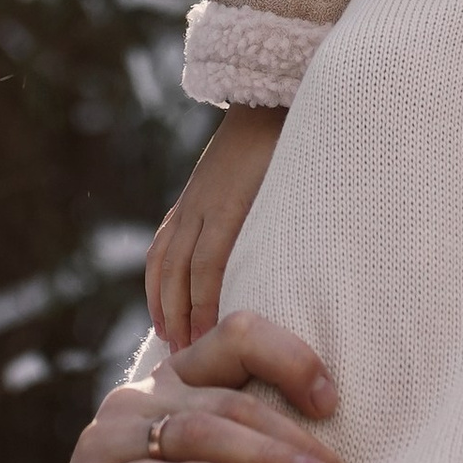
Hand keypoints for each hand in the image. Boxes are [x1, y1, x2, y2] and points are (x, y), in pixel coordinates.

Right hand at [0, 312, 347, 462]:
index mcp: (169, 388)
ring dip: (261, 457)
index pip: (234, 336)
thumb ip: (249, 456)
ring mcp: (103, 447)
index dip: (289, 355)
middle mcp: (134, 403)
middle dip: (291, 433)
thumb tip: (348, 458)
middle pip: (227, 397)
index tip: (335, 401)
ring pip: (195, 432)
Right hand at [146, 105, 286, 348]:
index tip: (208, 344)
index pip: (208, 266)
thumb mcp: (299, 185)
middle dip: (180, 316)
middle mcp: (202, 206)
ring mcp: (190, 203)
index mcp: (230, 204)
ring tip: (171, 342)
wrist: (267, 105)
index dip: (205, 307)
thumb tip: (304, 274)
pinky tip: (162, 303)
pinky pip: (162, 245)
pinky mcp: (186, 201)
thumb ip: (293, 225)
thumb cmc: (295, 147)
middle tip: (188, 358)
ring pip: (164, 260)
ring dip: (164, 303)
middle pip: (180, 270)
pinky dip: (157, 279)